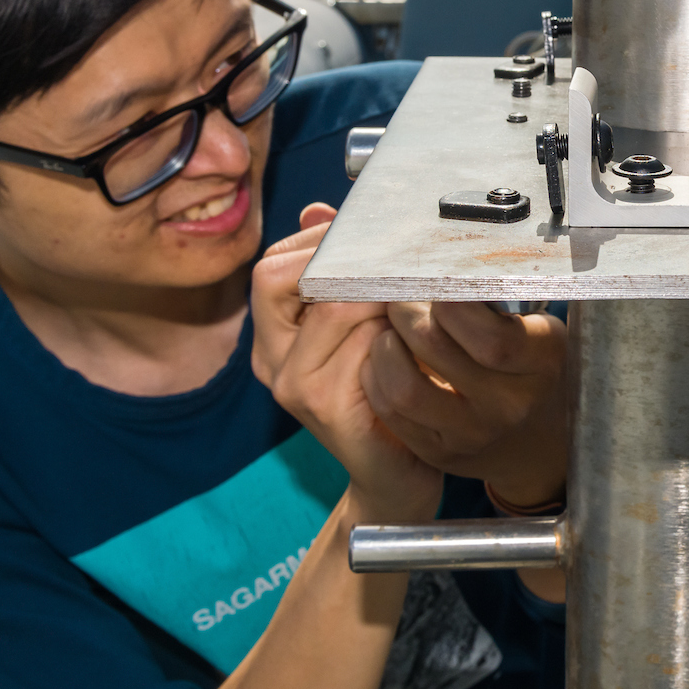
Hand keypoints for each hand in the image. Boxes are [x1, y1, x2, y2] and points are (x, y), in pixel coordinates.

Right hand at [251, 203, 441, 523]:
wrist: (397, 477)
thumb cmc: (386, 392)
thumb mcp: (361, 324)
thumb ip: (338, 272)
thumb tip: (320, 212)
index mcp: (274, 336)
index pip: (273, 265)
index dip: (317, 243)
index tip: (364, 241)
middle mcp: (272, 360)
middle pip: (282, 277)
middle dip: (343, 262)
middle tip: (389, 269)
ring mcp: (295, 386)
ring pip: (333, 304)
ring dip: (380, 296)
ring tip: (409, 306)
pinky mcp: (327, 408)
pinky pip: (362, 344)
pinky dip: (395, 334)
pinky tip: (416, 343)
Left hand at [362, 304, 569, 509]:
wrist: (531, 436)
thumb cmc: (524, 360)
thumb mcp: (533, 326)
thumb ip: (497, 298)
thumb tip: (437, 267)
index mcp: (543, 361)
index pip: (490, 336)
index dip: (451, 302)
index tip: (440, 285)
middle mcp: (511, 404)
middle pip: (436, 347)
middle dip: (406, 311)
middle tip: (402, 300)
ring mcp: (474, 433)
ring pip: (405, 388)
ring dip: (385, 348)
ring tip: (390, 331)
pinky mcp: (440, 452)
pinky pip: (391, 411)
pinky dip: (377, 376)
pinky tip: (386, 359)